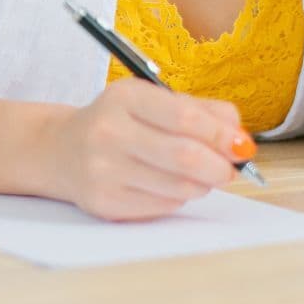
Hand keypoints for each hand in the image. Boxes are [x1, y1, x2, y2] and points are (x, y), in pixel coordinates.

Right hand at [37, 79, 254, 220]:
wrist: (61, 149)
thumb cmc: (119, 122)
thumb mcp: (152, 101)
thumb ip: (201, 111)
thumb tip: (240, 137)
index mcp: (124, 97)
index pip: (185, 117)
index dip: (221, 134)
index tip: (242, 145)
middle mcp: (108, 131)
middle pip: (185, 157)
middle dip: (220, 166)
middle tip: (230, 168)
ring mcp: (103, 170)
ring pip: (179, 187)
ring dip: (201, 184)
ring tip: (197, 174)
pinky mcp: (104, 202)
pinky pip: (163, 206)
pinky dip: (178, 198)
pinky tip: (167, 185)